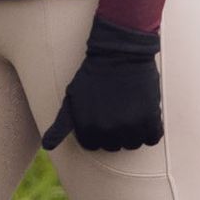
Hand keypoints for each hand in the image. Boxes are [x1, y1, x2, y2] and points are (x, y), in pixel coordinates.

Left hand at [40, 14, 163, 152]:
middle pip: (114, 146)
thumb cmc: (93, 74)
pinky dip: (151, 128)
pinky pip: (153, 138)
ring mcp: (130, 127)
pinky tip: (144, 112)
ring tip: (129, 109)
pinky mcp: (150, 120)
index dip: (97, 131)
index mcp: (87, 128)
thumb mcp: (72, 98)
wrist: (119, 53)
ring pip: (133, 144)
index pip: (93, 146)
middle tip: (116, 109)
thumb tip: (47, 146)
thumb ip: (61, 125)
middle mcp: (108, 132)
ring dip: (133, 131)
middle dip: (114, 131)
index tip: (100, 114)